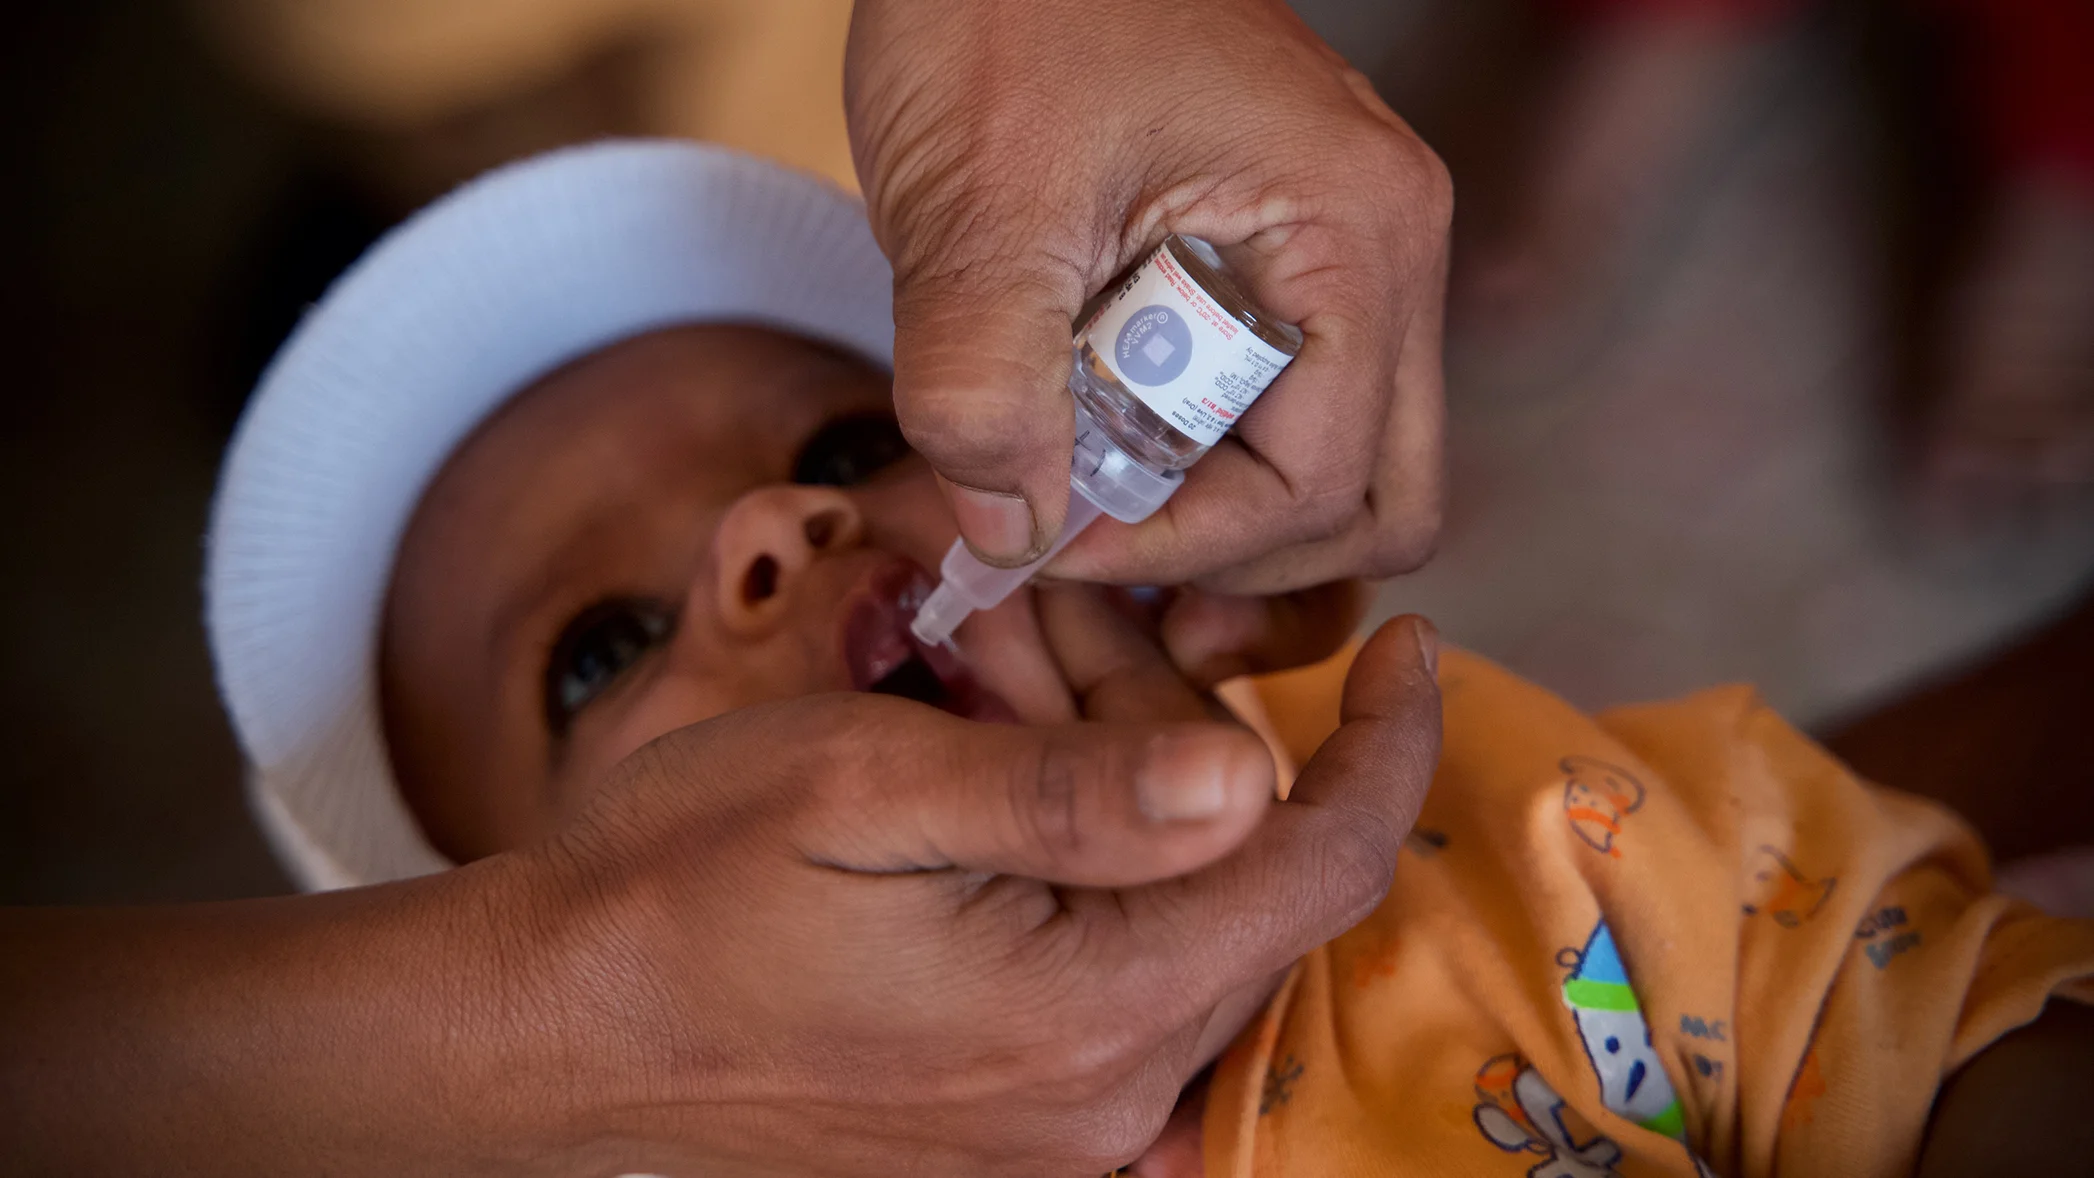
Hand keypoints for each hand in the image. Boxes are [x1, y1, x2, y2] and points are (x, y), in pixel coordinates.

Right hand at [0, 610, 1424, 1177]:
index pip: (1318, 868)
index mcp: (1089, 1007)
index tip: (1406, 645)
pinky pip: (1119, 988)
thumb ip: (1072, 791)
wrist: (549, 1037)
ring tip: (992, 708)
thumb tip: (1243, 769)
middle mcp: (1100, 1095)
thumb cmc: (681, 892)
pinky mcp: (1007, 1133)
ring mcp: (1056, 1131)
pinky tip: (1004, 814)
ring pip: (1178, 929)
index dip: (1384, 749)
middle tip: (1058, 644)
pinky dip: (1099, 881)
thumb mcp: (864, 788)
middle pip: (1242, 888)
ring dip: (1128, 803)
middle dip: (1188, 738)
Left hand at [847, 0, 1449, 592]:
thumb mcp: (975, 208)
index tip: (1054, 543)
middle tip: (1107, 553)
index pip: (1323, 480)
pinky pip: (1293, 401)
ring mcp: (1350, 250)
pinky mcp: (1290, 253)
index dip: (1187, 545)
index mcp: (1353, 232)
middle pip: (1382, 496)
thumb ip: (983, 387)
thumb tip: (1014, 536)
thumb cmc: (1005, 9)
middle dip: (1245, 559)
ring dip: (1230, 516)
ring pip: (1348, 461)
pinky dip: (1210, 456)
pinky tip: (1108, 450)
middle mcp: (1387, 248)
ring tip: (1100, 511)